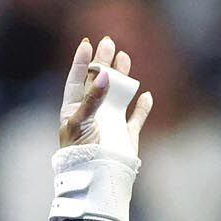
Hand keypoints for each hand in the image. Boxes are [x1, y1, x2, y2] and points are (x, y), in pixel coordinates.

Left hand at [57, 35, 153, 151]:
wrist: (95, 178)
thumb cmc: (80, 151)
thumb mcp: (81, 122)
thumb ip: (92, 99)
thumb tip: (103, 75)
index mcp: (74, 109)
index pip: (77, 81)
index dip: (81, 62)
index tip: (86, 43)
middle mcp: (93, 113)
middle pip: (99, 82)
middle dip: (103, 62)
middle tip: (109, 42)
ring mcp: (110, 123)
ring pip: (118, 94)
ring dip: (122, 77)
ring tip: (124, 57)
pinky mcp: (126, 135)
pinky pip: (136, 117)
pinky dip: (142, 107)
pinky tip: (145, 96)